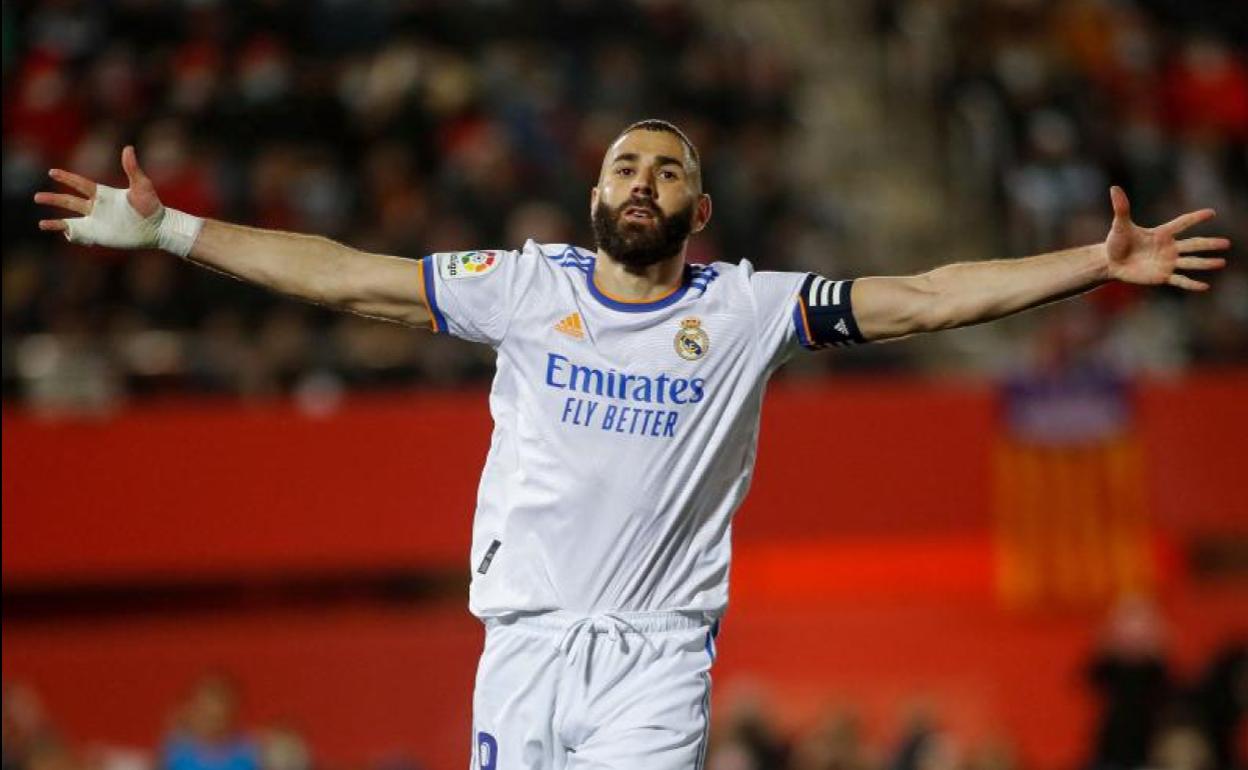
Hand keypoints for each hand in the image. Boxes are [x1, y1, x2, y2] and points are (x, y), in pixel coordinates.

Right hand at [35, 146, 163, 247]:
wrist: (159, 228)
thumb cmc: (152, 206)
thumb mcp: (142, 185)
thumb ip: (132, 168)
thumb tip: (128, 148)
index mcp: (103, 194)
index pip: (80, 184)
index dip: (66, 178)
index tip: (52, 171)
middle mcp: (97, 208)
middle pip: (69, 201)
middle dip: (53, 199)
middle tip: (36, 197)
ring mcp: (97, 223)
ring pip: (71, 221)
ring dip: (56, 222)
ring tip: (41, 224)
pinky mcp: (100, 236)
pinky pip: (81, 236)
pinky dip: (71, 235)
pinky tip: (64, 234)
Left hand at [1105, 186, 1229, 290]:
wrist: (1111, 263)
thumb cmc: (1117, 242)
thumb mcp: (1120, 225)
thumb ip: (1121, 208)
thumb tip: (1114, 188)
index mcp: (1162, 233)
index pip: (1182, 223)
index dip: (1195, 218)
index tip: (1212, 213)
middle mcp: (1169, 247)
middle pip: (1193, 245)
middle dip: (1209, 244)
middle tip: (1226, 243)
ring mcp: (1167, 262)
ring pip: (1191, 262)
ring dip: (1206, 263)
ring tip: (1222, 262)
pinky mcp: (1162, 276)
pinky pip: (1180, 280)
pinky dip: (1191, 284)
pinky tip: (1204, 287)